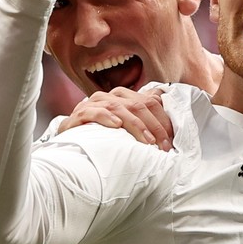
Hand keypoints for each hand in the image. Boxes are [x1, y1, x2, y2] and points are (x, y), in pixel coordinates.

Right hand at [59, 87, 173, 150]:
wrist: (71, 144)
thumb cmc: (102, 135)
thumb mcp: (126, 126)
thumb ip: (143, 117)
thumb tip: (167, 113)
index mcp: (122, 96)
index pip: (149, 102)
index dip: (163, 120)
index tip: (171, 140)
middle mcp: (109, 97)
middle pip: (138, 105)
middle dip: (154, 126)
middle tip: (163, 146)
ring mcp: (93, 104)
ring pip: (119, 108)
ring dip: (136, 125)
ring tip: (148, 141)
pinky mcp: (79, 115)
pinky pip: (93, 112)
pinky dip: (106, 117)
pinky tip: (117, 125)